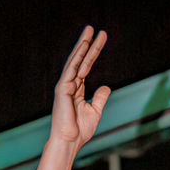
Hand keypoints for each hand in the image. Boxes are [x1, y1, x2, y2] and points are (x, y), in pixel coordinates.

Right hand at [51, 26, 110, 149]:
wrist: (69, 141)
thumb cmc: (80, 130)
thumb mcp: (95, 112)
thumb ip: (100, 98)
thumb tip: (107, 86)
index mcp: (77, 89)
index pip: (86, 66)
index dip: (93, 52)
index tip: (101, 39)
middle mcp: (70, 84)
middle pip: (80, 60)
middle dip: (88, 44)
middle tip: (95, 29)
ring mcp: (65, 85)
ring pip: (75, 61)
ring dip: (82, 45)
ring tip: (89, 31)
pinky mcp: (62, 89)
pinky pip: (71, 69)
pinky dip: (77, 57)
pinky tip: (83, 46)